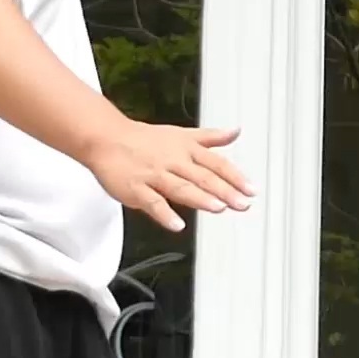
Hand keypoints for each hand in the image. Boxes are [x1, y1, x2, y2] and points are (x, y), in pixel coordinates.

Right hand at [81, 119, 251, 231]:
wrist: (107, 139)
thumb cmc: (145, 140)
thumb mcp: (181, 134)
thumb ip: (210, 137)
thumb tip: (236, 131)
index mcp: (186, 149)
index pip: (215, 163)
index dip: (235, 176)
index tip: (251, 190)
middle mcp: (173, 161)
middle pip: (202, 177)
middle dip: (225, 190)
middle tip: (243, 204)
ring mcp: (154, 175)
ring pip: (180, 187)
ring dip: (200, 198)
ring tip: (219, 208)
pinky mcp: (136, 188)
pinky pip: (152, 202)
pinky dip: (164, 214)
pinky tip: (178, 225)